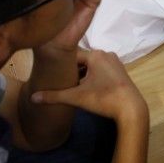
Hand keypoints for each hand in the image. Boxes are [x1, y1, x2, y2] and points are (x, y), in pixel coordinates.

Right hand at [31, 49, 148, 124]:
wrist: (130, 109)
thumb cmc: (103, 98)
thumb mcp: (76, 97)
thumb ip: (54, 96)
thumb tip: (32, 97)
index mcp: (95, 54)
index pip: (71, 54)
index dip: (60, 63)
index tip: (51, 71)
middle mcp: (105, 54)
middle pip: (82, 59)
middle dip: (71, 70)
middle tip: (59, 81)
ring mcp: (114, 62)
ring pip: (91, 65)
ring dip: (82, 74)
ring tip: (71, 85)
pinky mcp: (120, 71)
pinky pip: (101, 69)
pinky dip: (92, 76)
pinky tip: (86, 87)